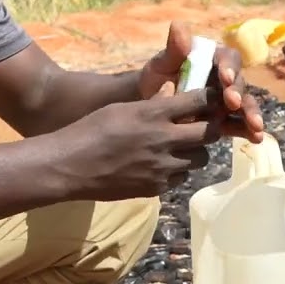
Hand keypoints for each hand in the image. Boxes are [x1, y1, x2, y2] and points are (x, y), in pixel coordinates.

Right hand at [60, 87, 225, 199]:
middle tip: (201, 127)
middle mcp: (164, 140)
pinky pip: (181, 178)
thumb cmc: (91, 130)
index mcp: (153, 114)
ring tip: (180, 148)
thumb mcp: (121, 108)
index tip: (213, 100)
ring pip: (200, 159)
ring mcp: (162, 167)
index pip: (199, 101)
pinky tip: (161, 166)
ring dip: (194, 152)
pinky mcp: (157, 188)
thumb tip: (174, 96)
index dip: (211, 99)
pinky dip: (177, 171)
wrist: (71, 166)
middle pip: (209, 134)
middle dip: (209, 129)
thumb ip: (152, 105)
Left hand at [137, 20, 264, 142]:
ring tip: (256, 128)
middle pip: (239, 83)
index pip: (227, 58)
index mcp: (213, 58)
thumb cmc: (157, 77)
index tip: (225, 78)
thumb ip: (173, 49)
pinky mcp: (225, 119)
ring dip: (251, 115)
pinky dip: (248, 131)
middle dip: (239, 93)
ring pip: (244, 105)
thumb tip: (178, 25)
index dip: (229, 67)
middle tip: (233, 104)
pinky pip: (239, 124)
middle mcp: (225, 77)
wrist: (150, 103)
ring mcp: (227, 99)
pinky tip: (255, 139)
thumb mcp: (162, 63)